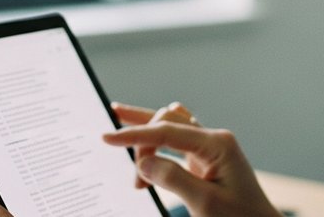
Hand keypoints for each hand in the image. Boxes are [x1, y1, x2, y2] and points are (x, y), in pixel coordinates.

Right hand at [105, 101, 281, 216]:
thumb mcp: (204, 202)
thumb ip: (173, 179)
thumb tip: (144, 163)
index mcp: (217, 144)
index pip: (167, 131)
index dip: (134, 135)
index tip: (106, 138)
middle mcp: (214, 139)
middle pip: (168, 122)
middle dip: (143, 142)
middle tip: (131, 175)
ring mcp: (210, 148)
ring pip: (171, 126)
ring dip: (148, 136)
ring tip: (120, 136)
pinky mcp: (205, 159)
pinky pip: (176, 142)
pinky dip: (158, 145)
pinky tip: (144, 147)